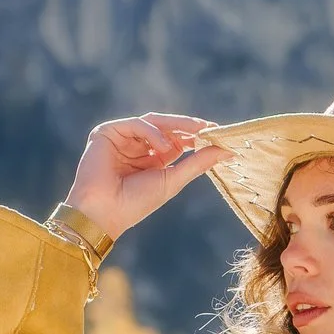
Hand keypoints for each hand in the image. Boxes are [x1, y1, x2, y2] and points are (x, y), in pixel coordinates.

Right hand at [62, 112, 224, 238]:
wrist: (104, 212)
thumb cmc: (137, 203)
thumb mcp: (173, 180)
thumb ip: (198, 163)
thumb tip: (228, 150)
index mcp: (153, 159)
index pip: (178, 139)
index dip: (197, 135)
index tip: (219, 133)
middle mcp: (138, 146)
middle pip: (166, 127)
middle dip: (189, 126)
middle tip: (210, 127)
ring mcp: (122, 138)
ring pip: (153, 121)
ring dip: (175, 127)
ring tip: (193, 137)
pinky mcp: (107, 132)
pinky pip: (136, 124)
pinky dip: (152, 133)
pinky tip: (164, 147)